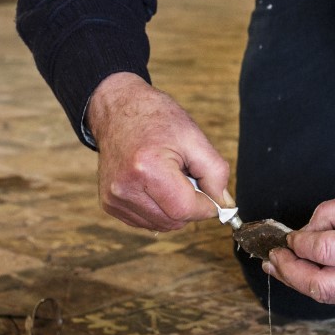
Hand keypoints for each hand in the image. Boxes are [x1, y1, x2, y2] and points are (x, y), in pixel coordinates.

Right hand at [86, 72, 231, 230]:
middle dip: (190, 205)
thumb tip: (224, 204)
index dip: (206, 206)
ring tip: (169, 177)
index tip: (213, 195)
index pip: (185, 209)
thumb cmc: (155, 117)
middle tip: (187, 176)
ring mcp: (114, 198)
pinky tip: (155, 185)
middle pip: (174, 221)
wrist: (118, 110)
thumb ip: (215, 173)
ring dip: (174, 208)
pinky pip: (146, 221)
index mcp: (148, 169)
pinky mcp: (110, 203)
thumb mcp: (194, 137)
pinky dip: (159, 209)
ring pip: (161, 225)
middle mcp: (125, 188)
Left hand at [264, 169, 334, 304]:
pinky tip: (308, 271)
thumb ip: (330, 214)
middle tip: (273, 259)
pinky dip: (321, 286)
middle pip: (320, 287)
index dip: (299, 243)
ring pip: (329, 298)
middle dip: (290, 273)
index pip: (323, 251)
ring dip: (301, 283)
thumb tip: (304, 234)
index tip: (290, 236)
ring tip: (281, 267)